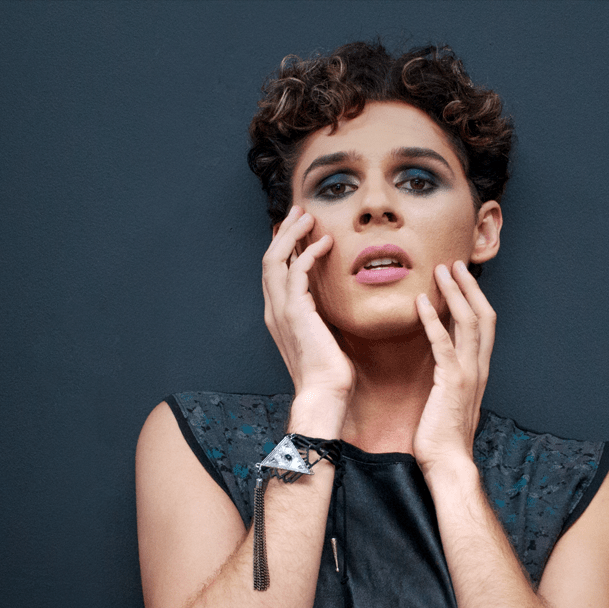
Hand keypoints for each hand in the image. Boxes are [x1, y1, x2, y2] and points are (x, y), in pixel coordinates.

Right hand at [262, 206, 354, 409]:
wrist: (324, 394)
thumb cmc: (329, 374)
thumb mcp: (327, 337)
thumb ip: (325, 317)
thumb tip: (338, 305)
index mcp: (280, 316)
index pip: (275, 272)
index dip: (283, 247)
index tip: (298, 229)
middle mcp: (275, 310)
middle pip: (270, 259)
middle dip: (284, 232)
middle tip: (299, 213)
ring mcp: (281, 311)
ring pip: (276, 259)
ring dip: (292, 234)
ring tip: (308, 217)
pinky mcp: (295, 312)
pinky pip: (296, 272)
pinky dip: (308, 253)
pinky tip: (324, 243)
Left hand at [412, 260, 495, 478]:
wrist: (449, 463)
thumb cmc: (443, 437)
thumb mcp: (448, 401)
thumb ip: (449, 380)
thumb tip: (440, 367)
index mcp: (479, 371)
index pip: (484, 326)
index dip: (474, 299)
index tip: (460, 279)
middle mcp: (479, 368)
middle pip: (483, 315)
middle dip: (470, 287)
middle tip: (454, 264)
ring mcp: (468, 373)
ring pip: (468, 322)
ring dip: (455, 293)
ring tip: (441, 271)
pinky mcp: (452, 381)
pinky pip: (443, 343)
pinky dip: (432, 319)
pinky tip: (421, 302)